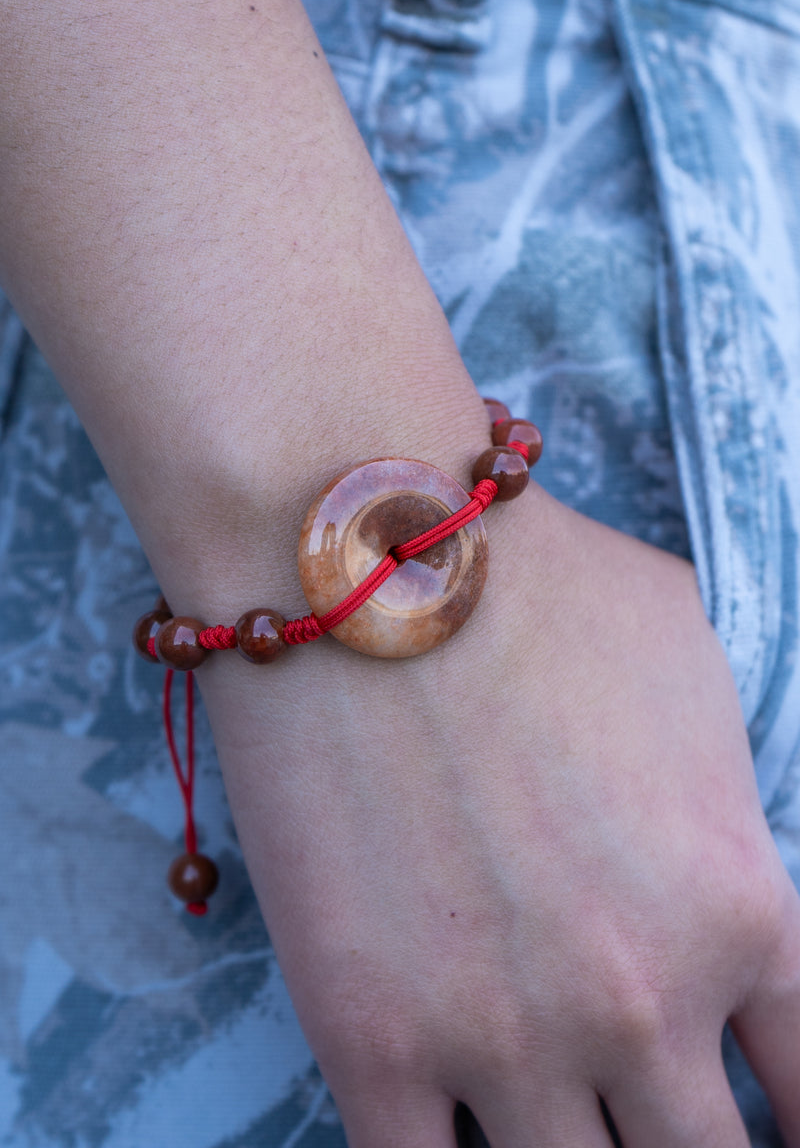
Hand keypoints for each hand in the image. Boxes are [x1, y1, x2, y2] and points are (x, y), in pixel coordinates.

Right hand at [197, 486, 799, 1146]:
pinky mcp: (370, 1042)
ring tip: (558, 1116)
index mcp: (735, 904)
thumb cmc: (533, 587)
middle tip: (647, 1113)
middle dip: (685, 1145)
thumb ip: (728, 795)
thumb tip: (713, 856)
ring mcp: (501, 1035)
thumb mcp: (694, 664)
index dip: (796, 1124)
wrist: (355, 560)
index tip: (763, 1120)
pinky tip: (456, 1135)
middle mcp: (637, 998)